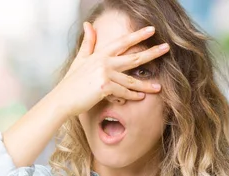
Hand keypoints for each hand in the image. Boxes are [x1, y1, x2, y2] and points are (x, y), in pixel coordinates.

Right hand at [53, 22, 169, 116]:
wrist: (62, 99)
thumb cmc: (71, 81)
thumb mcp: (80, 59)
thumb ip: (88, 43)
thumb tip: (88, 24)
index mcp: (100, 54)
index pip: (123, 42)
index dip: (138, 35)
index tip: (152, 30)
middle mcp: (104, 62)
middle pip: (134, 57)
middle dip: (152, 53)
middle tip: (166, 48)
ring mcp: (105, 74)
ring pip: (131, 80)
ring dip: (146, 85)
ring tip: (159, 87)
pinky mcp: (105, 87)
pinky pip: (124, 92)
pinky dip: (132, 96)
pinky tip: (141, 97)